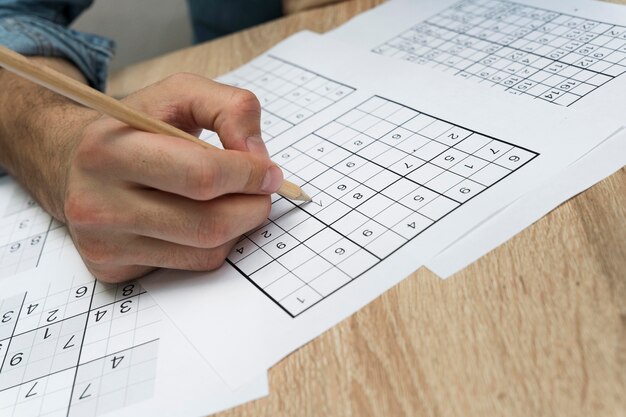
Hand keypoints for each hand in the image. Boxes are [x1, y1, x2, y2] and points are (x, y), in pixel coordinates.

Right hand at [62, 73, 281, 281]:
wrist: (75, 164)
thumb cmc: (137, 128)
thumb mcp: (179, 94)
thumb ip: (230, 108)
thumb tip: (257, 156)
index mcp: (109, 150)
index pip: (201, 175)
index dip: (249, 175)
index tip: (269, 171)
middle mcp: (97, 203)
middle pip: (208, 223)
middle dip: (252, 207)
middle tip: (262, 191)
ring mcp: (104, 243)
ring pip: (206, 251)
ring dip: (239, 227)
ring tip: (236, 201)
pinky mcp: (114, 270)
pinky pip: (191, 266)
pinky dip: (214, 244)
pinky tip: (205, 219)